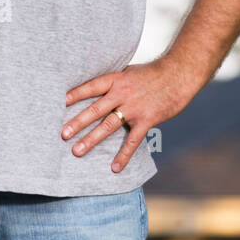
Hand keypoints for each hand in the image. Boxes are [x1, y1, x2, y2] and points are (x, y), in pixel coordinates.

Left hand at [62, 58, 197, 172]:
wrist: (179, 75)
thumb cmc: (154, 73)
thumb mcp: (130, 72)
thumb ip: (115, 83)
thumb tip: (99, 91)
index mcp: (117, 79)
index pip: (92, 87)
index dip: (76, 94)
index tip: (60, 102)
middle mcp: (122, 93)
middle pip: (95, 109)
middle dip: (77, 122)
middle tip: (63, 134)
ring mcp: (134, 108)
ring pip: (108, 125)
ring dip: (91, 139)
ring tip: (77, 151)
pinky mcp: (146, 120)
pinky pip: (132, 141)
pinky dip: (123, 155)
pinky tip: (114, 167)